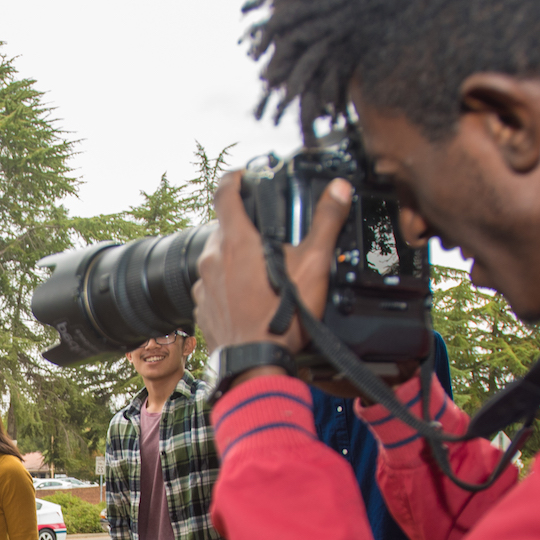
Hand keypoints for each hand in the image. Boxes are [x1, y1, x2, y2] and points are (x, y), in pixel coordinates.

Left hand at [193, 171, 352, 355]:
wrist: (255, 363)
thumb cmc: (281, 318)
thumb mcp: (313, 265)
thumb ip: (326, 223)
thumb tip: (338, 190)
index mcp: (236, 241)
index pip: (223, 193)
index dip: (233, 178)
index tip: (241, 175)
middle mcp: (212, 259)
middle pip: (223, 228)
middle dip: (243, 228)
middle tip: (267, 238)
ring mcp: (203, 285)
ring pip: (217, 259)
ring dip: (235, 260)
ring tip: (262, 274)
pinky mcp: (201, 307)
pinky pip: (213, 287)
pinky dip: (227, 286)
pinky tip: (249, 298)